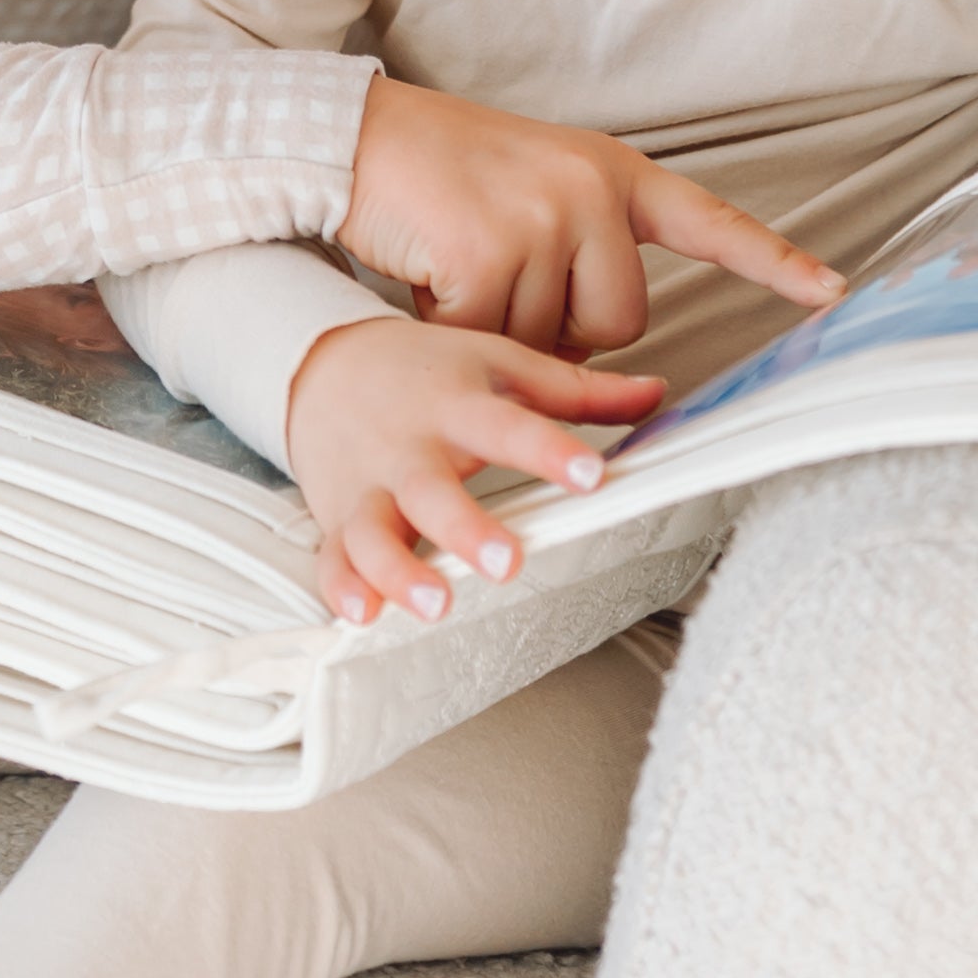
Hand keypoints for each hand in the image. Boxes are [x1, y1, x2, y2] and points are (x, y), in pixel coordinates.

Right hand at [286, 312, 660, 626]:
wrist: (321, 363)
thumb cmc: (423, 370)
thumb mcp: (499, 363)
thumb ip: (577, 390)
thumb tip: (656, 395)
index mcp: (455, 405)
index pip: (509, 426)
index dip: (550, 450)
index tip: (590, 476)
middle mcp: (408, 448)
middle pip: (433, 489)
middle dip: (466, 527)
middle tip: (505, 562)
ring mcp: (368, 487)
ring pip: (376, 532)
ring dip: (400, 569)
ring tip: (435, 601)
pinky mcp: (337, 518)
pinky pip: (333, 558)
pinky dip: (343, 587)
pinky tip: (363, 615)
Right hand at [340, 75, 843, 359]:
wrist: (353, 140)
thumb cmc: (440, 176)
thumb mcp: (535, 192)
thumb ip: (583, 251)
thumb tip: (593, 352)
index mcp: (614, 173)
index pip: (712, 224)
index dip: (775, 262)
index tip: (834, 292)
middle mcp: (592, 188)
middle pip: (620, 325)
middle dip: (560, 331)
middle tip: (503, 283)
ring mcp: (545, 215)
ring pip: (552, 344)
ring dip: (499, 332)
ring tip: (458, 267)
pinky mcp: (491, 249)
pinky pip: (494, 344)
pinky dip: (456, 335)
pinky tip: (431, 284)